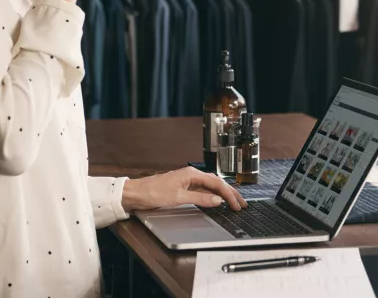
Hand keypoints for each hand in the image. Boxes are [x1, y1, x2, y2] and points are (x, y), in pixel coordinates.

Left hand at [121, 167, 247, 211]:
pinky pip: (203, 189)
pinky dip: (213, 194)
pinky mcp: (183, 187)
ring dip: (223, 194)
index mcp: (192, 174)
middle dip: (230, 193)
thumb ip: (199, 198)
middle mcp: (192, 175)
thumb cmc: (153, 193)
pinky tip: (216, 200)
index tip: (236, 204)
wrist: (136, 193)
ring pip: (211, 186)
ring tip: (233, 202)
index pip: (217, 183)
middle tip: (241, 204)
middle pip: (216, 183)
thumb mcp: (178, 197)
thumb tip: (217, 200)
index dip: (228, 194)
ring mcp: (188, 180)